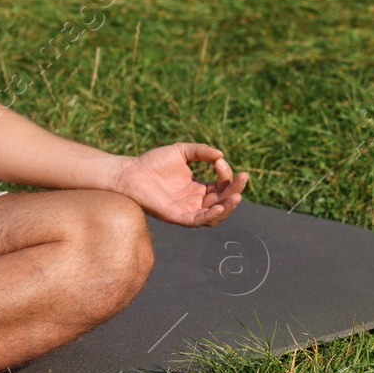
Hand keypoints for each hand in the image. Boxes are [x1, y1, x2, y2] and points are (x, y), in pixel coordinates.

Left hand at [113, 143, 248, 226]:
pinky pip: (197, 221)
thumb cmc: (152, 162)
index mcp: (198, 188)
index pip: (222, 186)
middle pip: (223, 201)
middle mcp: (195, 202)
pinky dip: (210, 215)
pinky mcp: (176, 217)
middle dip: (235, 190)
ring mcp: (187, 210)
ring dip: (228, 206)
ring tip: (236, 196)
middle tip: (243, 177)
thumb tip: (220, 155)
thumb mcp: (181, 152)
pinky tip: (219, 206)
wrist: (130, 172)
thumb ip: (201, 152)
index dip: (226, 175)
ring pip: (215, 215)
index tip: (219, 161)